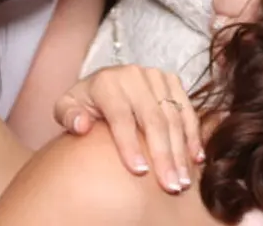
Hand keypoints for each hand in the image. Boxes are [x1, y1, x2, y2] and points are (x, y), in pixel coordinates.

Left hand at [55, 65, 202, 193]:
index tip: (140, 172)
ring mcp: (154, 76)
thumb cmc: (85, 104)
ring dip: (180, 150)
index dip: (130, 145)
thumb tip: (81, 125)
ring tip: (183, 180)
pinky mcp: (171, 80)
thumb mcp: (67, 107)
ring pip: (172, 115)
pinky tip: (195, 159)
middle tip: (170, 186)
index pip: (121, 116)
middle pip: (152, 118)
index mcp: (106, 82)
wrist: (103, 83)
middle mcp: (133, 75)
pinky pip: (186, 108)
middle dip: (163, 154)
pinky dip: (193, 134)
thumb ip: (68, 116)